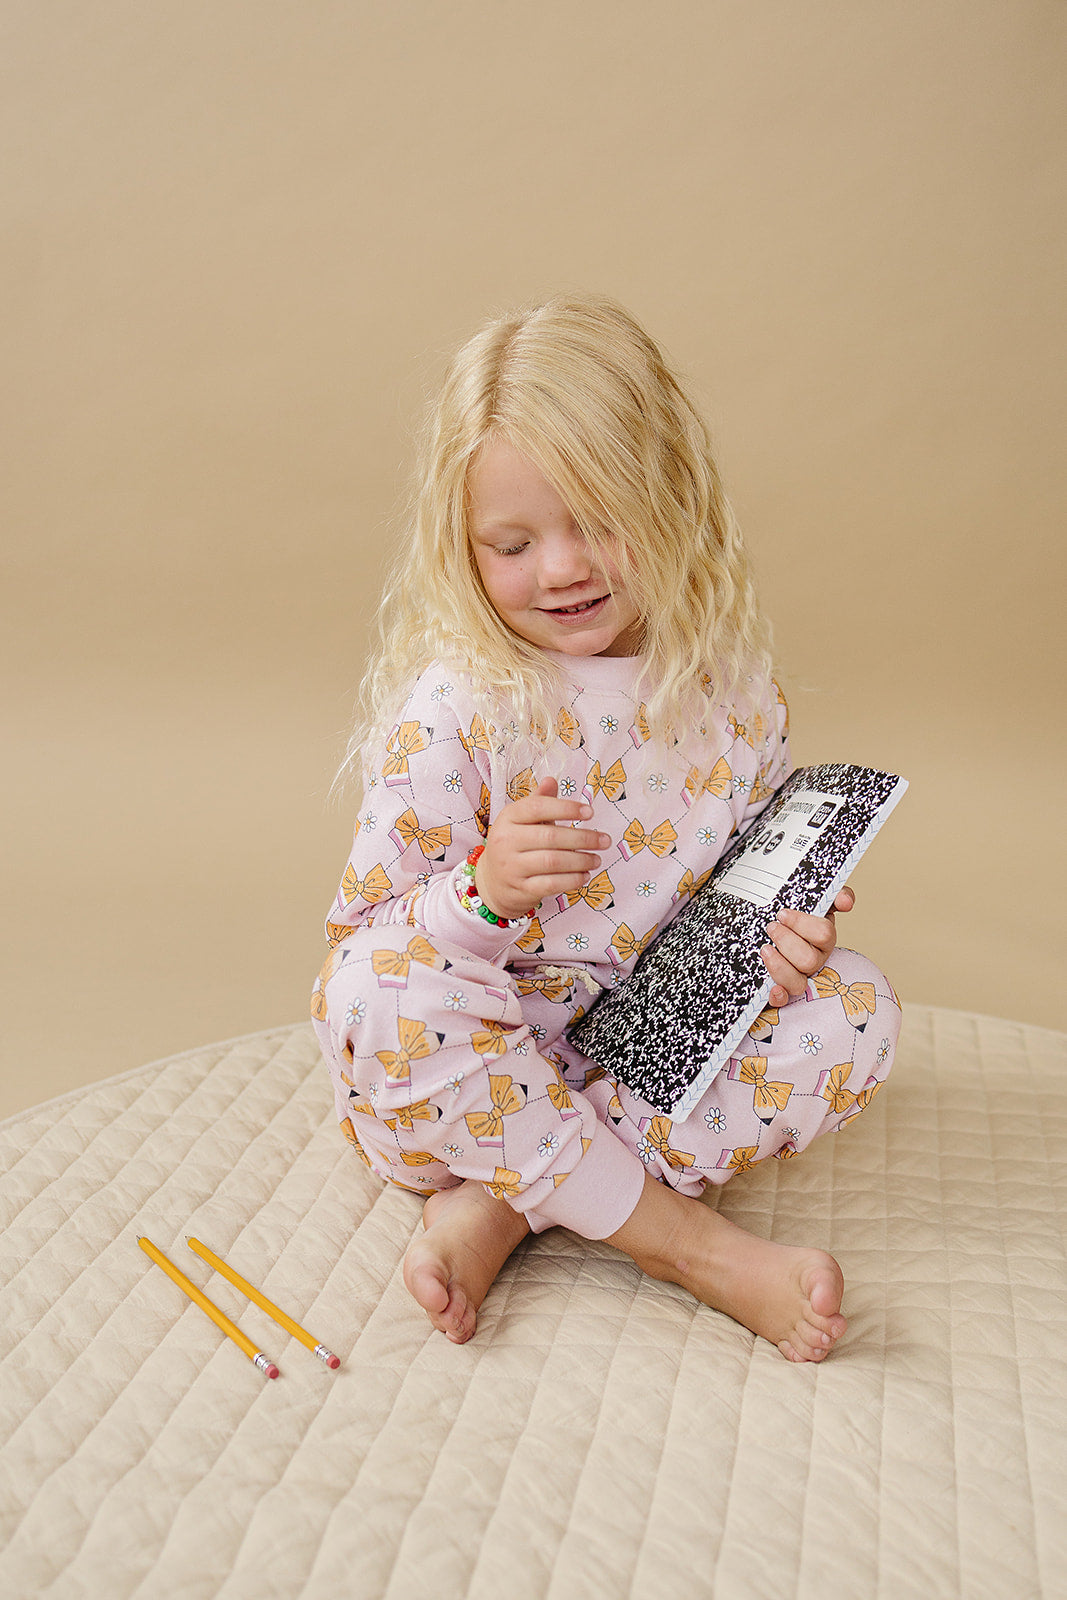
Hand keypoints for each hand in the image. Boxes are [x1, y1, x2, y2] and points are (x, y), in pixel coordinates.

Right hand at [476, 777, 610, 920]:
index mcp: (508, 818)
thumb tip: (551, 780)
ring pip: (553, 861)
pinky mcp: (521, 888)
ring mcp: (512, 866)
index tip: (590, 812)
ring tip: (596, 858)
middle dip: (583, 838)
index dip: (566, 808)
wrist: (492, 883)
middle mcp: (506, 840)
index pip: (538, 807)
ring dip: (581, 860)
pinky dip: (572, 880)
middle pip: (550, 836)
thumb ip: (539, 801)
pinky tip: (584, 875)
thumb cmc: (514, 845)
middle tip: (605, 840)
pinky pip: (552, 884)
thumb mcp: (521, 820)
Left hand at [760, 886, 854, 1007]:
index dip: (802, 924)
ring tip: (765, 949)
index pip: (824, 934)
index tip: (782, 913)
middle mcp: (813, 959)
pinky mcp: (780, 989)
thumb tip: (845, 901)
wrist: (763, 926)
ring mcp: (798, 976)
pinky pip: (784, 1000)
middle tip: (771, 928)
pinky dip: (779, 996)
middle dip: (787, 942)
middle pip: (809, 960)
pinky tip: (772, 990)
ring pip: (798, 983)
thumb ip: (831, 894)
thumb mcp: (807, 900)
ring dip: (780, 967)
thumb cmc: (788, 914)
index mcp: (821, 937)